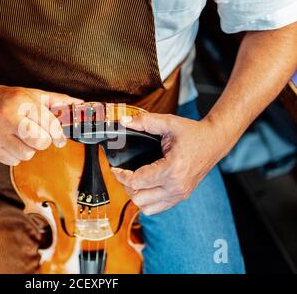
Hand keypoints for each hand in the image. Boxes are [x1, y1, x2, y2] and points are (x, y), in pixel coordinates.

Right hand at [0, 83, 82, 165]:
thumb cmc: (11, 99)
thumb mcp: (34, 95)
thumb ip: (57, 101)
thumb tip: (80, 104)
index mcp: (21, 103)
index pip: (50, 125)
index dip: (58, 134)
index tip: (59, 137)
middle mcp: (7, 118)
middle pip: (40, 143)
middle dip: (43, 141)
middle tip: (38, 134)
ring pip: (27, 154)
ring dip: (29, 148)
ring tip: (23, 137)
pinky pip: (13, 161)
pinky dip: (16, 154)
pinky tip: (12, 142)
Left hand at [111, 112, 228, 215]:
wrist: (215, 141)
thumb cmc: (193, 133)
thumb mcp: (168, 122)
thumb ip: (144, 121)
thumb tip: (122, 120)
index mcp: (172, 169)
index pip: (136, 182)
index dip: (120, 175)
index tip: (114, 168)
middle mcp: (176, 186)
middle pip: (138, 198)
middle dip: (126, 185)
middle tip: (124, 173)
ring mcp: (180, 194)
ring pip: (146, 208)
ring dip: (136, 195)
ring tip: (134, 180)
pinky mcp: (181, 197)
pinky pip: (157, 208)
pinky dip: (147, 201)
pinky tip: (145, 186)